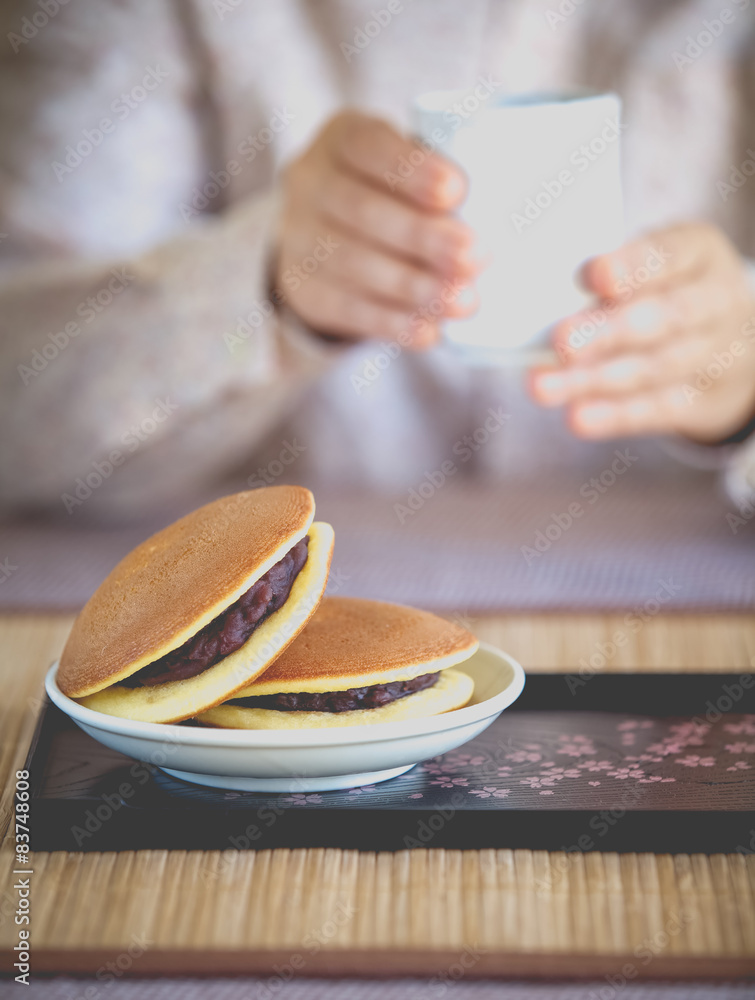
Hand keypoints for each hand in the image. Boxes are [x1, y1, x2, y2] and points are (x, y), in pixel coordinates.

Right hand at [275, 111, 479, 347]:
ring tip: (464, 301)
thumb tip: (495, 218)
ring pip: (355, 265)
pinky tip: (430, 331)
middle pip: (362, 211)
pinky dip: (394, 323)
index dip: (411, 169)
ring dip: (415, 287)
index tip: (456, 191)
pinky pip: (349, 309)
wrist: (320, 233)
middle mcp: (310, 184)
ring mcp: (299, 239)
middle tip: (474, 256)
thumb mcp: (402, 165)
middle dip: (422, 237)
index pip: (369, 146)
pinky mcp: (304, 289)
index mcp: (341, 138)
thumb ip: (436, 181)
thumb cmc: (387, 191)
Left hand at [530, 223, 754, 442]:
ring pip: (654, 369)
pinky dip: (614, 415)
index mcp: (699, 252)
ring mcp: (711, 354)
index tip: (594, 275)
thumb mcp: (651, 264)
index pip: (670, 254)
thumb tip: (544, 300)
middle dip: (608, 332)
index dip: (633, 266)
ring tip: (544, 387)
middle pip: (664, 318)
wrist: (727, 340)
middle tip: (561, 342)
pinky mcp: (698, 400)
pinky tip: (578, 418)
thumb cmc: (664, 288)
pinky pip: (656, 410)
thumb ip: (607, 276)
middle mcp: (715, 301)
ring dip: (594, 380)